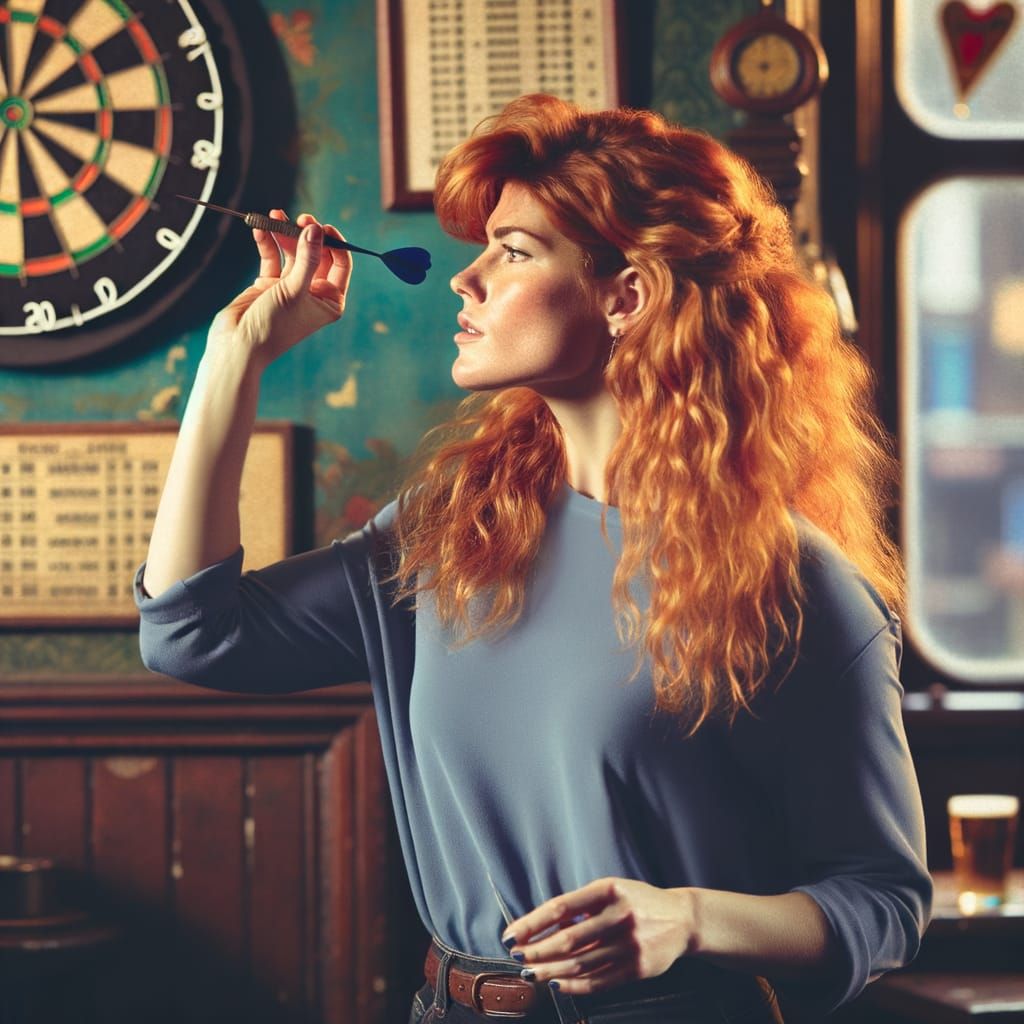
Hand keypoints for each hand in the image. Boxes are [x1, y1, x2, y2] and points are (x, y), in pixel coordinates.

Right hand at [207, 209, 351, 367]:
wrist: (238, 345)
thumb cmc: (273, 326)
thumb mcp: (294, 290)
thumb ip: (307, 259)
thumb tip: (316, 229)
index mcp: (330, 301)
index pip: (341, 265)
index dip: (334, 243)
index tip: (323, 226)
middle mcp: (313, 293)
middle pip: (316, 254)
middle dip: (307, 234)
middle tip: (300, 218)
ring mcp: (291, 287)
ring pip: (292, 252)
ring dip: (284, 233)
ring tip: (275, 214)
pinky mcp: (269, 283)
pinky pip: (272, 256)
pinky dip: (267, 242)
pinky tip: (260, 228)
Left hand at [503, 878, 696, 994]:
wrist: (683, 918)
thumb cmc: (639, 901)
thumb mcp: (613, 891)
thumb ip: (583, 906)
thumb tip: (543, 928)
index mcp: (609, 889)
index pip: (561, 907)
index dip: (532, 922)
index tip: (512, 933)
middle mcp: (620, 915)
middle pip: (568, 939)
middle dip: (537, 950)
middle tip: (517, 957)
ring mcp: (630, 944)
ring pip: (580, 963)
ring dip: (550, 971)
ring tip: (530, 974)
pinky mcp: (638, 968)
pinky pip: (599, 980)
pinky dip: (574, 985)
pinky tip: (556, 984)